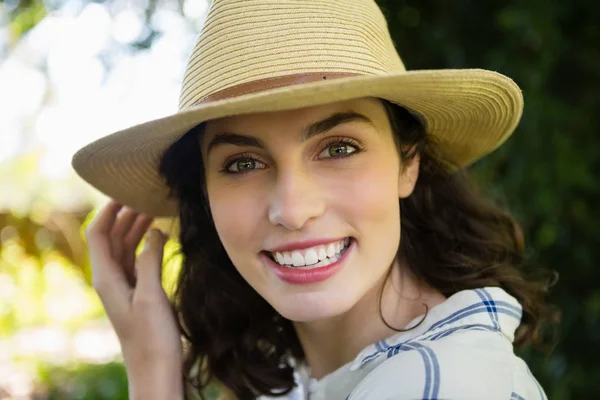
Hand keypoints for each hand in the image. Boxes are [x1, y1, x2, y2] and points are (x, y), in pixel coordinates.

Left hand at [86, 200, 182, 398]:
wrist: (157, 369)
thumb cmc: (152, 337)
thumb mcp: (151, 296)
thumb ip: (150, 260)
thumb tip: (155, 230)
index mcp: (106, 278)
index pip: (98, 235)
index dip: (107, 211)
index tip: (123, 192)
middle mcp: (112, 279)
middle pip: (113, 238)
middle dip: (126, 216)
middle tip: (146, 197)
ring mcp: (126, 286)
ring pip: (127, 248)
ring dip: (138, 228)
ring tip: (155, 209)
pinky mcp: (140, 292)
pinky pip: (139, 260)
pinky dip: (149, 244)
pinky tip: (163, 236)